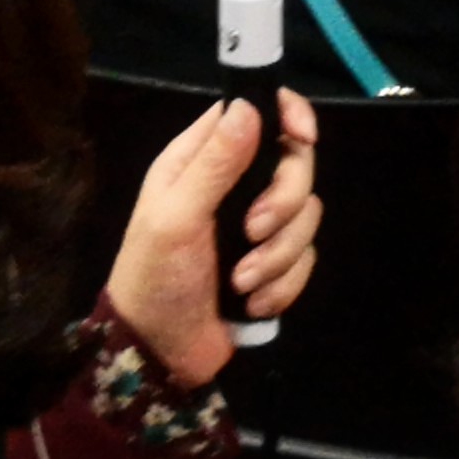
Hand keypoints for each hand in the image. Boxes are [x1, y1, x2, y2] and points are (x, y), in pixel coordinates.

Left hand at [105, 92, 323, 384]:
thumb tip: (250, 106)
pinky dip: (282, 285)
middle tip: (252, 232)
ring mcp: (256, 225)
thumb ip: (214, 164)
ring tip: (242, 283)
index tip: (304, 137)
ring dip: (277, 256)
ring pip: (305, 215)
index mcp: (200, 160)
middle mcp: (233, 184)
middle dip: (282, 203)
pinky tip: (251, 302)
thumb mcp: (175, 218)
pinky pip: (305, 259)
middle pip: (294, 164)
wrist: (159, 351)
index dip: (287, 114)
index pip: (255, 111)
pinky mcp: (273, 264)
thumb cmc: (154, 277)